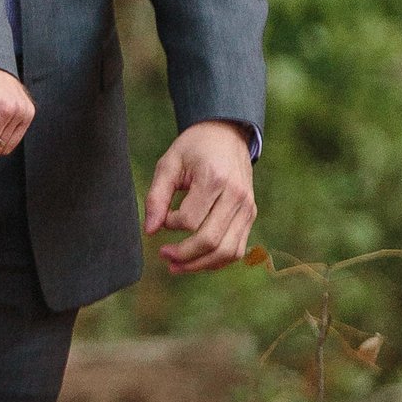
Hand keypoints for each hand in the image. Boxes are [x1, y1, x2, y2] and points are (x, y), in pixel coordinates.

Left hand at [144, 120, 257, 273]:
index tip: (162, 216)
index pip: (190, 220)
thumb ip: (157, 196)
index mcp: (214, 179)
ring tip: (177, 266)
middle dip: (184, 255)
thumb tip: (149, 230)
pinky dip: (217, 261)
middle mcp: (235, 196)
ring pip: (227, 252)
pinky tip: (198, 260)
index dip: (170, 224)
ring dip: (200, 265)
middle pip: (210, 241)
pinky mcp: (251, 215)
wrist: (227, 134)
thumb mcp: (169, 163)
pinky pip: (237, 249)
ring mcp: (247, 208)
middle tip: (163, 255)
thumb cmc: (194, 148)